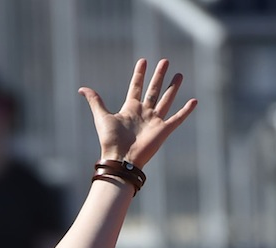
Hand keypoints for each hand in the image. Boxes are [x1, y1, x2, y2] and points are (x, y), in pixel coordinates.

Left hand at [79, 59, 196, 167]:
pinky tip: (194, 101)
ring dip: (173, 87)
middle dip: (159, 76)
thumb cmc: (110, 140)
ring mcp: (155, 121)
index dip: (139, 74)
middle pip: (153, 90)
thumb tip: (81, 88)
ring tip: (179, 74)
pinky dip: (186, 110)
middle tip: (165, 61)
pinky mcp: (164, 130)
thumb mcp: (101, 116)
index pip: (136, 86)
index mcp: (130, 108)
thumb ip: (95, 101)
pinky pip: (177, 118)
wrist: (121, 158)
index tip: (143, 61)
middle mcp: (144, 113)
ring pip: (166, 100)